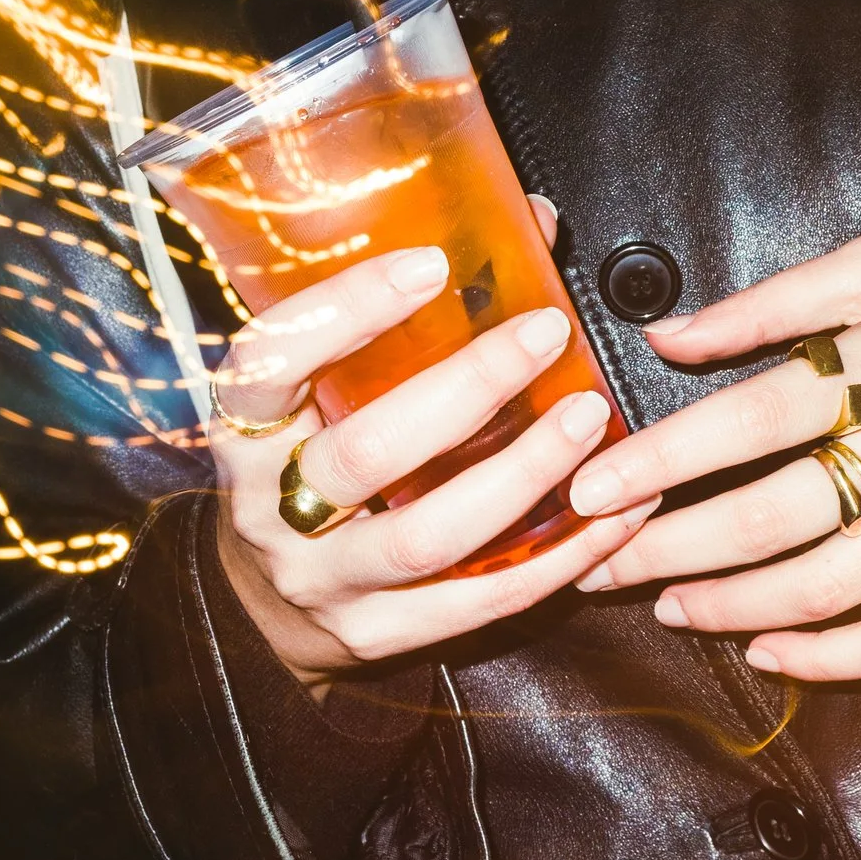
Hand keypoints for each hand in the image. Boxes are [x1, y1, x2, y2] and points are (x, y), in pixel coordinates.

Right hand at [207, 199, 658, 690]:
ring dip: (521, 476)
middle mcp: (274, 505)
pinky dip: (556, 557)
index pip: (275, 358)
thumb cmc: (306, 465)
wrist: (263, 606)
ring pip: (427, 536)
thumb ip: (407, 311)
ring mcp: (325, 578)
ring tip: (585, 419)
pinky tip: (611, 515)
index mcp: (249, 426)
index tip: (430, 265)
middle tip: (545, 332)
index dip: (349, 308)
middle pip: (369, 451)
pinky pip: (478, 601)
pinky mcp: (377, 635)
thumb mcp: (320, 389)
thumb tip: (531, 224)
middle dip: (469, 388)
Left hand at [565, 237, 860, 680]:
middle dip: (666, 549)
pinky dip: (827, 658)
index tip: (591, 488)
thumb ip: (771, 304)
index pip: (749, 418)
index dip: (660, 461)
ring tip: (665, 603)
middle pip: (769, 517)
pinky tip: (766, 650)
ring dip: (728, 607)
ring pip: (824, 588)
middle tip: (596, 561)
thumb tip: (666, 334)